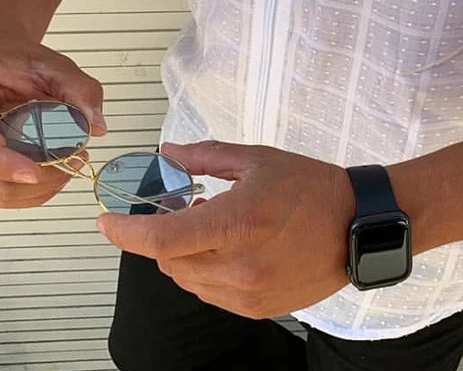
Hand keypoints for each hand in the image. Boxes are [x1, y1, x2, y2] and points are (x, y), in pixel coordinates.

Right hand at [0, 38, 106, 208]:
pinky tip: (50, 173)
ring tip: (66, 167)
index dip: (1, 161)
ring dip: (32, 188)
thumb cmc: (17, 60)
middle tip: (71, 163)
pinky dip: (25, 189)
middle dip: (32, 178)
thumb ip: (81, 90)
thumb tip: (95, 124)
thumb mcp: (55, 65)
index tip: (33, 173)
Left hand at [96, 140, 357, 318]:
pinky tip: (232, 248)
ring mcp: (246, 293)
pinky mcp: (256, 308)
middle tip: (184, 210)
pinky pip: (211, 293)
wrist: (358, 226)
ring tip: (215, 228)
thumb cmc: (312, 186)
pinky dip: (207, 272)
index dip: (124, 233)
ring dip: (186, 255)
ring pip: (187, 280)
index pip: (160, 240)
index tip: (104, 222)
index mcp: (235, 222)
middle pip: (169, 261)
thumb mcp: (258, 160)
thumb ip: (205, 157)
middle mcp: (237, 265)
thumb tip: (166, 153)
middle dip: (164, 236)